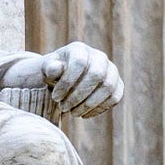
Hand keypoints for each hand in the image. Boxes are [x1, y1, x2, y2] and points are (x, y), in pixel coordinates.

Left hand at [1, 43, 123, 116]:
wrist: (66, 78)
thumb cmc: (55, 74)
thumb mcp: (47, 70)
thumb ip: (49, 68)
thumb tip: (56, 67)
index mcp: (80, 49)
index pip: (79, 63)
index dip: (67, 83)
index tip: (55, 98)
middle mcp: (99, 57)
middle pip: (96, 75)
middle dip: (79, 96)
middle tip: (64, 108)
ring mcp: (111, 70)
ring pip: (108, 87)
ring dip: (89, 104)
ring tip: (73, 113)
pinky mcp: (118, 85)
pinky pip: (115, 97)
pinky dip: (99, 109)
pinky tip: (84, 115)